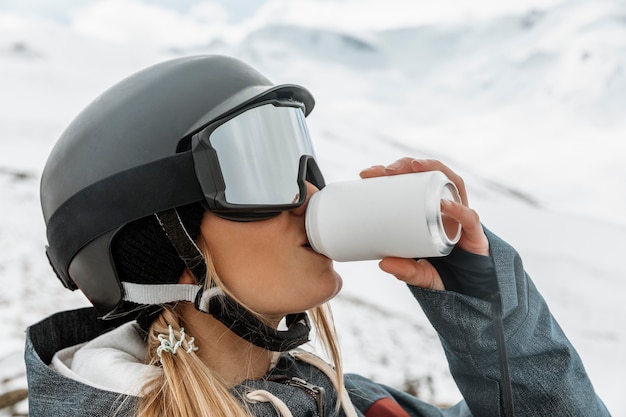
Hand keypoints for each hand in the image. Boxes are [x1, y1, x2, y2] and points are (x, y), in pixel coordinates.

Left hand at [359, 158, 489, 289]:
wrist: (471, 286)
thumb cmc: (441, 270)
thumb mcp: (418, 271)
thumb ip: (405, 269)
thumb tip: (383, 264)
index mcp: (426, 209)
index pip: (408, 182)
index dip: (388, 173)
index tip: (366, 174)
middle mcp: (444, 205)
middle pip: (427, 175)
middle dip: (407, 165)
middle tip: (387, 170)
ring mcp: (460, 214)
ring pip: (450, 181)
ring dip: (433, 169)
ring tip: (415, 167)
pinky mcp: (474, 231)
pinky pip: (468, 217)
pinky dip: (458, 209)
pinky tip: (444, 205)